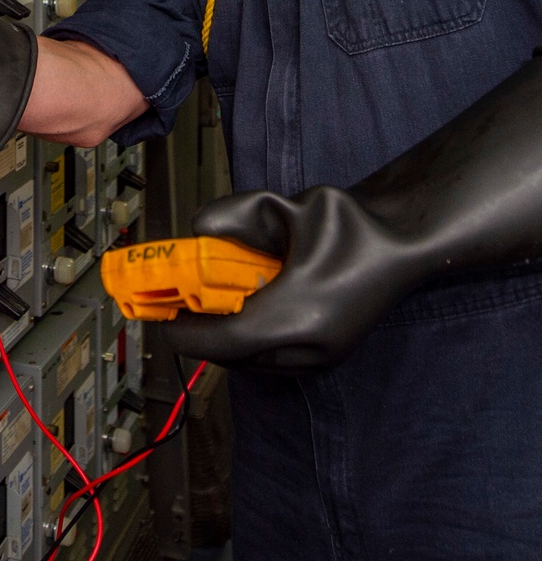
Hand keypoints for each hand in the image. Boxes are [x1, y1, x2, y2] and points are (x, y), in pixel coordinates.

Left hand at [161, 185, 414, 371]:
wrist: (404, 245)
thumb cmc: (351, 225)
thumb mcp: (287, 206)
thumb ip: (237, 213)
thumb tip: (198, 227)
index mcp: (297, 314)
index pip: (226, 340)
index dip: (189, 333)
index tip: (164, 318)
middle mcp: (308, 347)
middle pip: (234, 357)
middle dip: (204, 336)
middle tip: (182, 308)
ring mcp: (321, 358)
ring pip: (253, 364)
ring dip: (226, 341)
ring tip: (209, 309)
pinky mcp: (328, 359)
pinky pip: (272, 362)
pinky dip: (249, 344)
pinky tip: (246, 312)